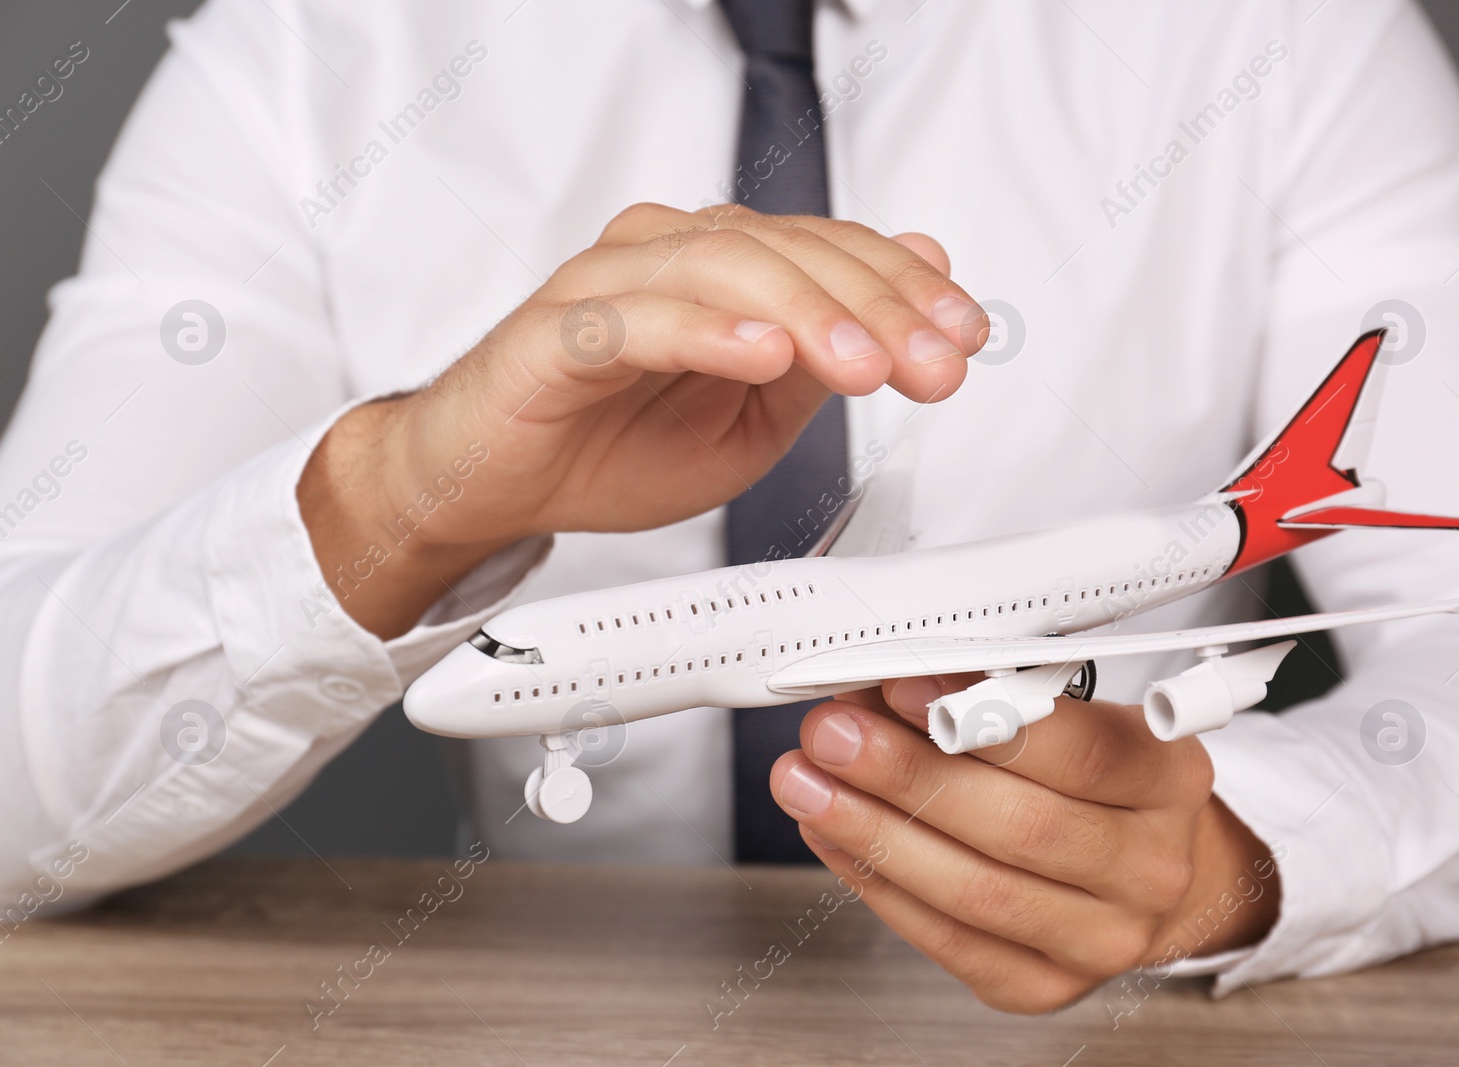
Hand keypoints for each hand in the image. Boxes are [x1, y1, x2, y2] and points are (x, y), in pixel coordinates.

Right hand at [299, 202, 987, 636]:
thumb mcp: (751, 427)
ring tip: (864, 363)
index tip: (964, 339)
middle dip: (879, 310)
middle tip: (932, 363)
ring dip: (807, 314)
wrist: (495, 483)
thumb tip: (912, 288)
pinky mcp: (559, 328)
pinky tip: (761, 352)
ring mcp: (614, 284)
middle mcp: (673, 257)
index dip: (908, 292)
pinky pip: (638, 317)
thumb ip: (823, 360)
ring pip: (726, 267)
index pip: (832, 253)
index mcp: (725, 271)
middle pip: (793, 252)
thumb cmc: (609, 448)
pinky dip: (706, 330)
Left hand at [769, 675, 1280, 1013]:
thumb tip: (886, 680)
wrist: (1141, 869)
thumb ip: (993, 696)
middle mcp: (1150, 868)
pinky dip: (878, 882)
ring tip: (809, 784)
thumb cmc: (1098, 779)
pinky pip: (948, 940)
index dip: (981, 720)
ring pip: (976, 891)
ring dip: (874, 831)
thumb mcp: (1075, 713)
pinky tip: (834, 836)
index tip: (901, 687)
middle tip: (833, 736)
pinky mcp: (1043, 985)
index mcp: (1170, 778)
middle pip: (1019, 828)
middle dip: (906, 775)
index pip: (1082, 753)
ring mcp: (1102, 939)